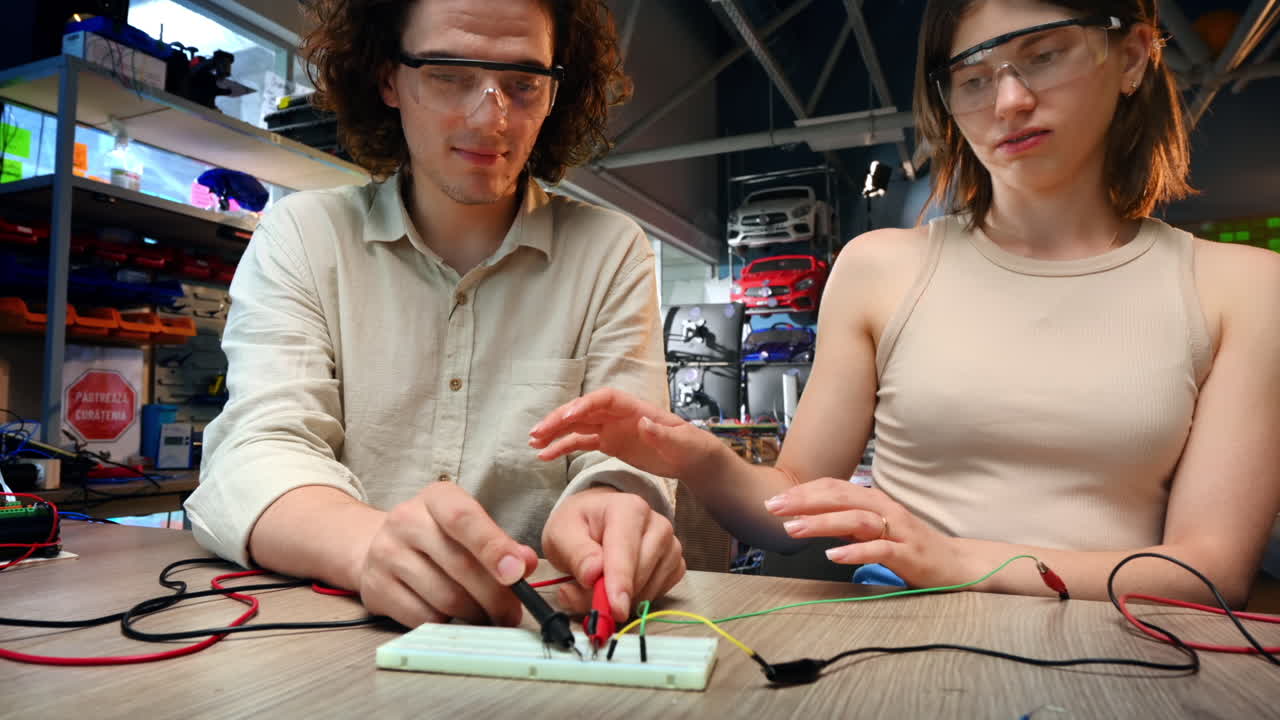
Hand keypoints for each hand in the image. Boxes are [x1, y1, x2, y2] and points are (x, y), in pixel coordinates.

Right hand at [356, 482, 538, 627]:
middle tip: (512, 613)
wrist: (377, 547)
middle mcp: (406, 520)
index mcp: (436, 498)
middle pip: (459, 565)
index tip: (517, 573)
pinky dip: (448, 624)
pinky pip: (424, 618)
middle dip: (495, 596)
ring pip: (445, 597)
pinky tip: (454, 617)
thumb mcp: (469, 527)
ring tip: (485, 615)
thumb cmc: (437, 538)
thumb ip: (501, 543)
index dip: (493, 547)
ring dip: (475, 614)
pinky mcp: (376, 588)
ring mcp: (386, 554)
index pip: (463, 518)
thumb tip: (528, 564)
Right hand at [528, 387, 722, 479]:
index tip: (566, 417)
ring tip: (533, 444)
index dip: (584, 405)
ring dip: (554, 432)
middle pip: (583, 410)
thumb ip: (663, 434)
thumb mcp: (683, 442)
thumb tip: (642, 422)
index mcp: (636, 408)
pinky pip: (581, 442)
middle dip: (559, 419)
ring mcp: (611, 428)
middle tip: (537, 433)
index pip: (604, 399)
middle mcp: (619, 415)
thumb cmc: (693, 447)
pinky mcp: (608, 443)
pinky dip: (563, 447)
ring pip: (577, 425)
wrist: (694, 459)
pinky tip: (545, 456)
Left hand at [541, 486, 685, 621]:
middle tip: (580, 595)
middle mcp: (658, 525)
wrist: (597, 520)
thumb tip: (593, 575)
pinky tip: (620, 585)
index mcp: (630, 509)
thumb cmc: (580, 525)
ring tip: (597, 585)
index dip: (620, 582)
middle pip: (639, 574)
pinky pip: (657, 594)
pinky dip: (636, 599)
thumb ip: (576, 554)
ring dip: (620, 599)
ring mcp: (671, 546)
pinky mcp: (675, 566)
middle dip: (610, 595)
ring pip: (649, 589)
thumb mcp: (562, 534)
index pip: (626, 551)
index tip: (615, 608)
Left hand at [763, 478, 961, 587]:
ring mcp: (898, 530)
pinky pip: (879, 549)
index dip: (803, 491)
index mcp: (874, 500)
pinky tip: (832, 556)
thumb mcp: (872, 530)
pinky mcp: (908, 554)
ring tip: (794, 529)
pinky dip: (854, 551)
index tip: (774, 498)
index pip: (833, 487)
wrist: (955, 564)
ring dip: (822, 523)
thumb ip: (844, 522)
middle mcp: (885, 509)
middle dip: (803, 501)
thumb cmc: (909, 546)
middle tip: (773, 507)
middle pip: (840, 497)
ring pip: (856, 520)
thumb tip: (808, 517)